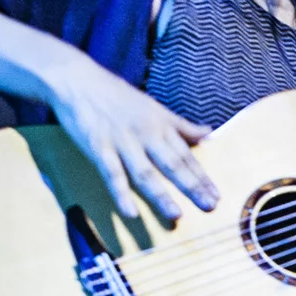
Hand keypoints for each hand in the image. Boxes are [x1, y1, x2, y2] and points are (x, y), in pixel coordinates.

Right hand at [46, 53, 216, 223]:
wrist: (78, 80)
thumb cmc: (116, 95)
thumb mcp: (153, 106)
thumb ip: (180, 124)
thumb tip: (208, 132)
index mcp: (160, 124)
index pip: (186, 154)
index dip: (201, 175)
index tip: (216, 194)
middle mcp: (145, 134)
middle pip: (172, 164)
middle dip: (192, 186)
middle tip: (209, 206)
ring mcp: (122, 142)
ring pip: (145, 173)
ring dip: (161, 195)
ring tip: (176, 215)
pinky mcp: (99, 148)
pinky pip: (112, 175)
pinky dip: (121, 194)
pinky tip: (131, 213)